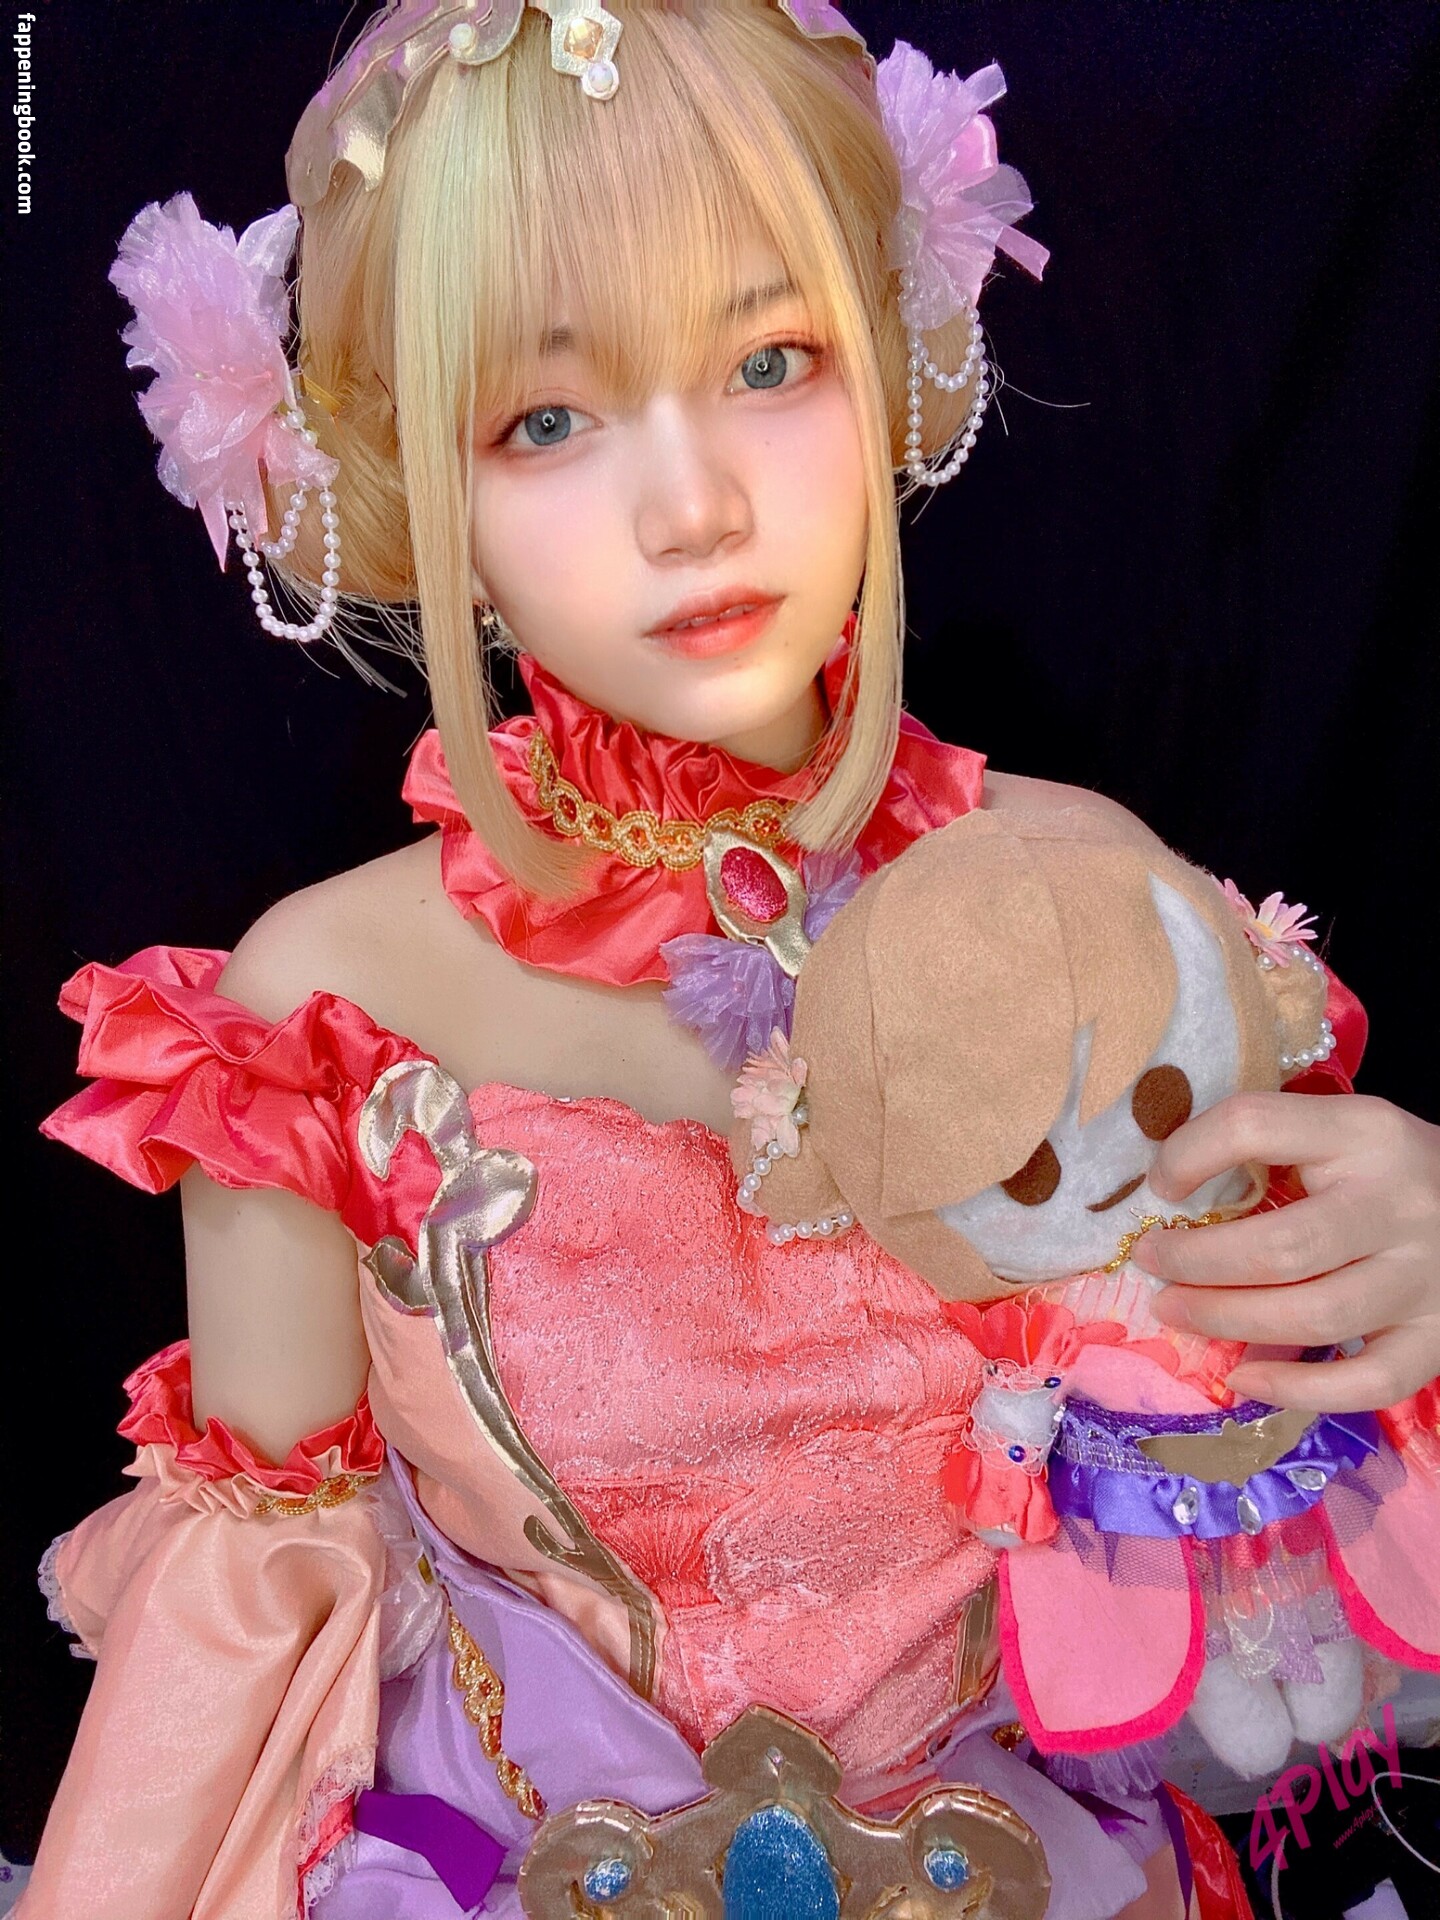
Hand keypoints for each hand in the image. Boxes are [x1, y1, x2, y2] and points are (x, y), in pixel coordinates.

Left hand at [1132, 1092, 1439, 1410]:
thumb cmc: (1386, 1167)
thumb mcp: (1338, 1130)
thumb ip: (1271, 1144)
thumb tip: (1166, 1186)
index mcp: (1365, 1131)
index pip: (1255, 1126)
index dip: (1188, 1154)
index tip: (1159, 1185)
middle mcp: (1400, 1204)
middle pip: (1282, 1246)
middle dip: (1195, 1262)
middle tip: (1150, 1263)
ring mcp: (1426, 1277)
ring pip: (1315, 1315)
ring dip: (1227, 1320)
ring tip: (1175, 1311)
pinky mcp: (1439, 1338)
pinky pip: (1368, 1381)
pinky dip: (1297, 1390)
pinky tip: (1243, 1379)